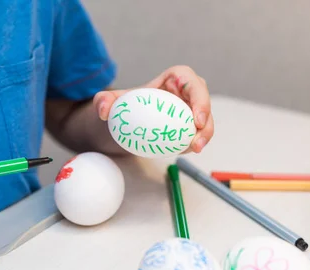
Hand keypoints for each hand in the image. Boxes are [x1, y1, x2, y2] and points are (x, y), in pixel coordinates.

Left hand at [93, 65, 213, 152]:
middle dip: (206, 122)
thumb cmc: (128, 105)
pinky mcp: (191, 125)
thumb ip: (103, 100)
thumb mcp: (114, 101)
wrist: (129, 120)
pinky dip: (194, 143)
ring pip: (205, 121)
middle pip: (204, 103)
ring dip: (204, 136)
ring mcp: (192, 109)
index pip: (192, 83)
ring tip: (194, 149)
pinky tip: (185, 151)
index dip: (200, 99)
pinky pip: (198, 133)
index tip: (195, 120)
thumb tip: (103, 111)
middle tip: (196, 141)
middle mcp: (188, 92)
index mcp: (175, 78)